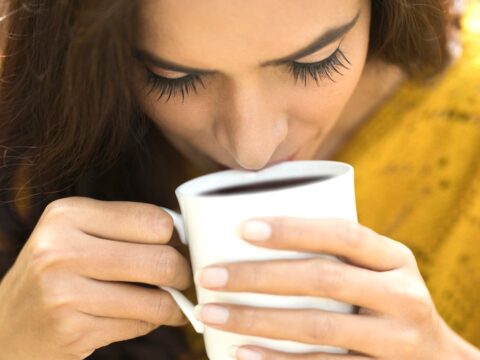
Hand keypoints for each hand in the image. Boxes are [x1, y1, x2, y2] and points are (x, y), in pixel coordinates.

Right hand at [0, 197, 190, 359]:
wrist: (8, 323)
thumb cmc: (59, 271)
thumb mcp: (78, 232)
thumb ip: (126, 227)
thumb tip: (185, 234)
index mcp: (69, 214)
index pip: (154, 221)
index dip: (176, 236)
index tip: (180, 246)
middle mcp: (61, 250)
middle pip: (160, 260)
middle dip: (182, 272)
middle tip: (182, 277)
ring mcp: (63, 293)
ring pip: (156, 300)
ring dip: (174, 304)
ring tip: (172, 302)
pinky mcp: (70, 330)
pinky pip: (138, 325)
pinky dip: (150, 322)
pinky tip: (144, 317)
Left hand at [195, 217, 464, 358]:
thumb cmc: (389, 304)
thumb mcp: (380, 272)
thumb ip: (339, 256)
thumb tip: (257, 236)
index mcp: (395, 259)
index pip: (344, 233)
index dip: (294, 229)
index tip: (243, 228)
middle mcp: (401, 295)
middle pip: (323, 279)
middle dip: (259, 276)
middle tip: (210, 275)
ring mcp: (395, 341)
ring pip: (318, 327)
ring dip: (257, 321)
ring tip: (212, 314)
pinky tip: (240, 353)